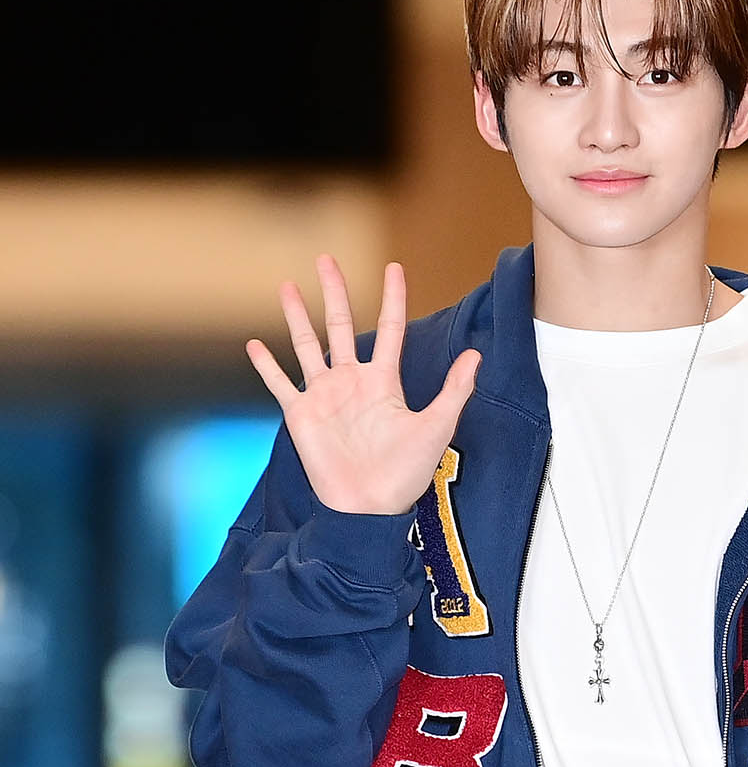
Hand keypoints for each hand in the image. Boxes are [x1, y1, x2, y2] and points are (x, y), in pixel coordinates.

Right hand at [246, 253, 481, 515]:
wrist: (370, 508)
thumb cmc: (406, 474)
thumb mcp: (437, 427)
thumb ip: (455, 390)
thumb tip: (476, 355)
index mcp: (384, 381)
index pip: (389, 329)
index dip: (392, 297)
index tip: (394, 267)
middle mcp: (352, 382)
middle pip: (339, 325)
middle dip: (334, 292)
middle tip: (326, 258)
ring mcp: (325, 397)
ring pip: (306, 346)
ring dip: (295, 316)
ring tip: (285, 286)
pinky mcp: (301, 416)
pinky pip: (280, 385)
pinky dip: (266, 366)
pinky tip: (253, 345)